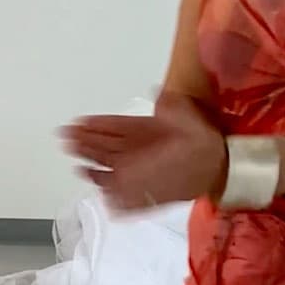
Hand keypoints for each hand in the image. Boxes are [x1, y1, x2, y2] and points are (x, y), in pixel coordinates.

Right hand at [62, 97, 223, 212]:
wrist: (218, 164)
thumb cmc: (201, 135)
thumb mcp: (185, 111)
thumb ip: (168, 104)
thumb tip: (157, 92)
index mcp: (143, 130)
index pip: (112, 126)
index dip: (94, 124)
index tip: (77, 122)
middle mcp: (136, 150)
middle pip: (104, 146)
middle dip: (84, 141)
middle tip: (66, 137)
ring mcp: (139, 170)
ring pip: (108, 167)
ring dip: (91, 164)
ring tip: (77, 163)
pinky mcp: (145, 191)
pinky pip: (122, 192)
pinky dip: (110, 190)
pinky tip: (98, 186)